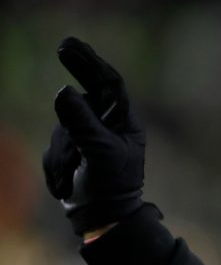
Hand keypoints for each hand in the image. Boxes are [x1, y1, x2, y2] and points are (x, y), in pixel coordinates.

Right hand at [42, 37, 144, 234]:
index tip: (70, 45)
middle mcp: (107, 124)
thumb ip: (81, 123)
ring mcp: (88, 137)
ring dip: (63, 152)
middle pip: (84, 95)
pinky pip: (53, 148)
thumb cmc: (112, 186)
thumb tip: (63, 90)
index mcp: (124, 122)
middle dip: (77, 70)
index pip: (109, 85)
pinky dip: (55, 166)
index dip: (91, 63)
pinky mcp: (72, 152)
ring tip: (75, 174)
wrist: (102, 218)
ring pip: (61, 126)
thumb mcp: (99, 152)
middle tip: (63, 45)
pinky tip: (67, 183)